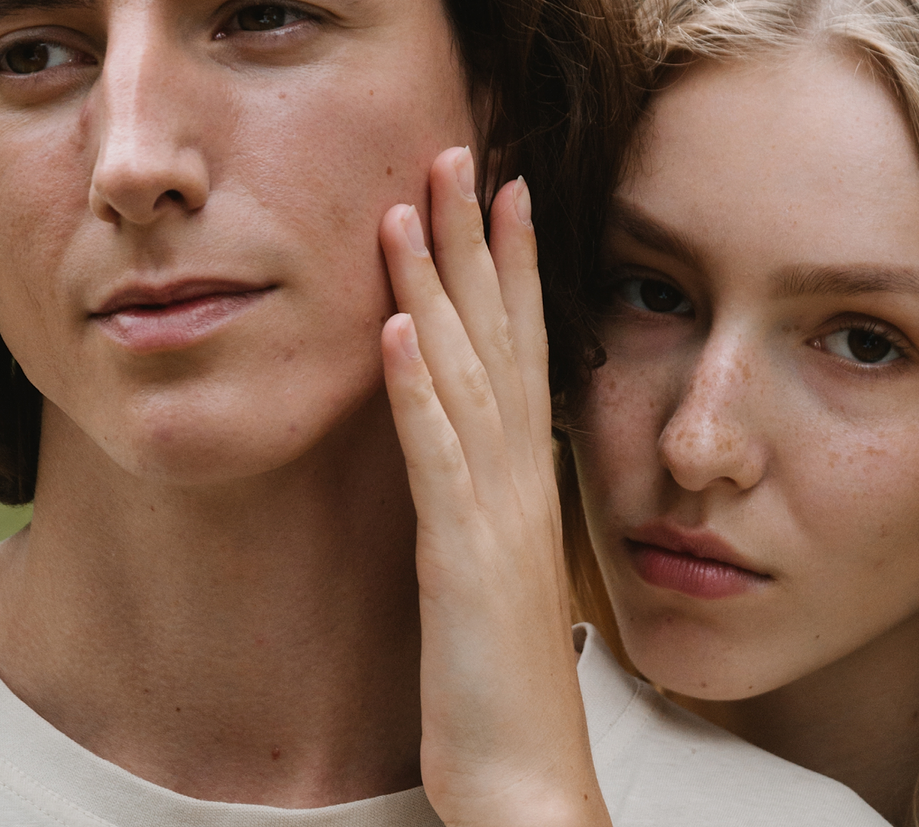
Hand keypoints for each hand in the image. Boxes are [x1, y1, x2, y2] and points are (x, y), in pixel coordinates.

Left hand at [379, 147, 610, 826]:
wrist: (523, 767)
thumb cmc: (503, 664)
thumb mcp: (493, 555)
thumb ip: (481, 485)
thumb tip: (458, 427)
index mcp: (523, 469)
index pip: (521, 340)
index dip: (512, 260)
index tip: (503, 186)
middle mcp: (516, 472)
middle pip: (496, 333)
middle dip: (473, 239)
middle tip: (455, 154)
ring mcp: (491, 508)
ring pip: (462, 375)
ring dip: (433, 287)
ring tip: (407, 210)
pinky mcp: (460, 555)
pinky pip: (435, 456)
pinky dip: (415, 390)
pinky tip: (394, 328)